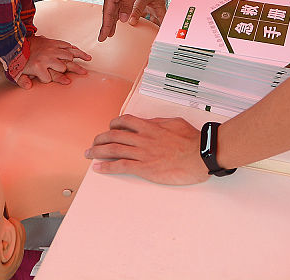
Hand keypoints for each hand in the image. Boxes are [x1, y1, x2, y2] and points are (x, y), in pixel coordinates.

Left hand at [14, 36, 90, 88]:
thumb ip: (22, 80)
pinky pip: (67, 46)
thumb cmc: (19, 59)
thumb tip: (28, 86)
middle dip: (71, 70)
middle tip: (83, 73)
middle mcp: (47, 57)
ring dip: (77, 60)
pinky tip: (83, 55)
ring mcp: (52, 49)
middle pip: (63, 66)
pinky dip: (76, 50)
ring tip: (86, 65)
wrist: (17, 42)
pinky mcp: (54, 43)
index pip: (49, 77)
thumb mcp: (16, 73)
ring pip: (68, 55)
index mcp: (38, 66)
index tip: (66, 82)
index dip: (56, 80)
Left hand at [85, 115, 208, 184]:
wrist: (200, 155)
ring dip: (98, 151)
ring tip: (89, 154)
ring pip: (113, 150)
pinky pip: (121, 166)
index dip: (114, 124)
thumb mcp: (174, 123)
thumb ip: (159, 123)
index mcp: (150, 126)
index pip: (125, 122)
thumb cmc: (192, 140)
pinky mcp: (145, 168)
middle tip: (94, 143)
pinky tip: (98, 168)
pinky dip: (107, 167)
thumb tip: (149, 123)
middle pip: (114, 136)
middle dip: (100, 139)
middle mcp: (143, 138)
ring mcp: (142, 153)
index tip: (110, 128)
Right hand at [100, 0, 158, 39]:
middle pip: (108, 9)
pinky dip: (119, 9)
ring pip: (114, 5)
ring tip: (112, 29)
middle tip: (105, 36)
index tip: (102, 37)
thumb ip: (127, 5)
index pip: (107, 12)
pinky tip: (120, 13)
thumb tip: (121, 19)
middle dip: (107, 24)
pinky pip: (119, 0)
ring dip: (113, 17)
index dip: (105, 26)